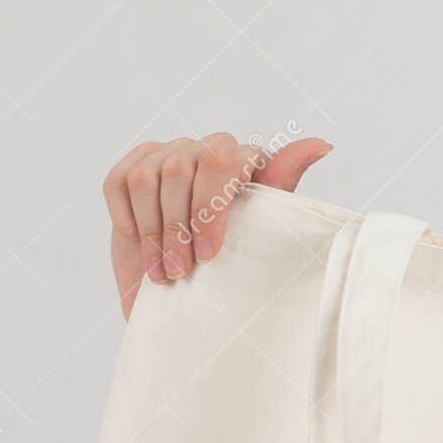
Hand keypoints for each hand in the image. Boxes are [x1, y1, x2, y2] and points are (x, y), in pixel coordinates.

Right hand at [102, 133, 331, 318]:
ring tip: (166, 272)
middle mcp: (204, 149)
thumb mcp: (266, 232)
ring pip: (147, 178)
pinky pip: (118, 183)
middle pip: (179, 169)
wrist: (193, 298)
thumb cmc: (239, 266)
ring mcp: (166, 155)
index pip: (221, 159)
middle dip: (179, 227)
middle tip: (184, 270)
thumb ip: (283, 186)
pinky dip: (130, 222)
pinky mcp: (130, 170)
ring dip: (155, 233)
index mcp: (244, 161)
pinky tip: (146, 252)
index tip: (210, 255)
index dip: (210, 207)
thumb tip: (324, 144)